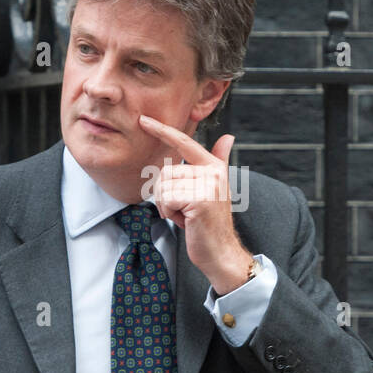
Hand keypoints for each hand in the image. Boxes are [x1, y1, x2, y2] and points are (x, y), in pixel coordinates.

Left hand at [136, 114, 252, 294]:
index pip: (184, 142)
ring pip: (163, 185)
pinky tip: (185, 221)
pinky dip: (169, 213)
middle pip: (166, 171)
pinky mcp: (199, 199)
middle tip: (184, 209)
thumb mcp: (212, 189)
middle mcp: (213, 172)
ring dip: (167, 205)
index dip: (162, 130)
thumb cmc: (209, 223)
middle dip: (166, 194)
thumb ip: (217, 160)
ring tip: (185, 215)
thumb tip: (228, 137)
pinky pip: (166, 199)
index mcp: (214, 167)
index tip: (143, 120)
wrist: (221, 252)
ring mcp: (208, 185)